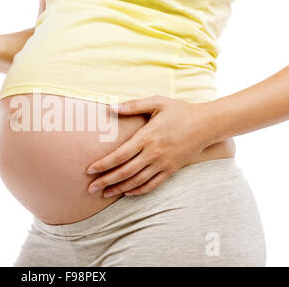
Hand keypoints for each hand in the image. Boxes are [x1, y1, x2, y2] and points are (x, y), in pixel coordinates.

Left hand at [87, 96, 210, 196]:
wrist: (208, 124)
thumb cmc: (180, 110)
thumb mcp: (157, 102)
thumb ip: (133, 105)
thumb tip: (110, 106)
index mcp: (147, 137)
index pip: (120, 155)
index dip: (103, 164)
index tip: (89, 170)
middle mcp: (154, 153)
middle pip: (125, 172)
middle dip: (106, 180)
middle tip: (90, 188)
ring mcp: (163, 164)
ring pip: (137, 181)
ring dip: (119, 188)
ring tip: (104, 193)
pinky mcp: (172, 170)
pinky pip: (152, 184)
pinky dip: (138, 191)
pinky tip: (127, 192)